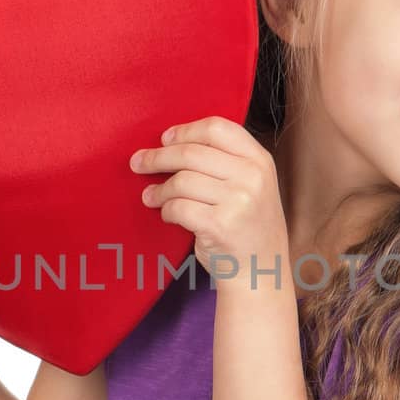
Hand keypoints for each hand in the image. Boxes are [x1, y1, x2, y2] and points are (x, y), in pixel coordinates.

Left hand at [128, 116, 288, 284]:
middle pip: (191, 153)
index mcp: (260, 160)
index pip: (216, 128)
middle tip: (138, 163)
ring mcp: (239, 201)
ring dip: (159, 190)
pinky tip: (168, 215)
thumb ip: (225, 160)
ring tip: (151, 196)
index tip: (164, 139)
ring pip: (181, 181)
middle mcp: (252, 177)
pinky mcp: (220, 225)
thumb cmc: (248, 225)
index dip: (185, 131)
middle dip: (158, 157)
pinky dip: (166, 210)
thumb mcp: (253, 184)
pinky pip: (178, 207)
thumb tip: (170, 141)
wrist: (261, 271)